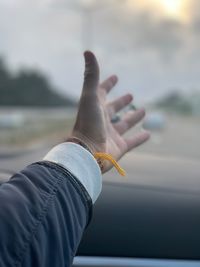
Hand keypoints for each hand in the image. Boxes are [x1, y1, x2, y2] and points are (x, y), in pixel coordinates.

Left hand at [71, 51, 149, 172]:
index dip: (108, 84)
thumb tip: (87, 51)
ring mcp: (111, 134)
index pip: (101, 92)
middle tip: (130, 95)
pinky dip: (140, 138)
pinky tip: (148, 133)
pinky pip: (132, 141)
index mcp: (95, 108)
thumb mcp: (90, 97)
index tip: (115, 77)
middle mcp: (102, 121)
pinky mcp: (119, 147)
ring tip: (143, 110)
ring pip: (124, 124)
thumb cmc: (89, 123)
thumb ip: (91, 76)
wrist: (88, 152)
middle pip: (113, 109)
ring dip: (133, 118)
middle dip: (121, 102)